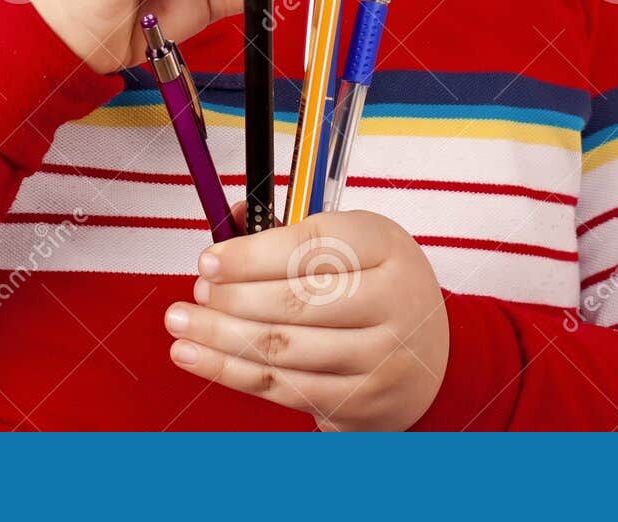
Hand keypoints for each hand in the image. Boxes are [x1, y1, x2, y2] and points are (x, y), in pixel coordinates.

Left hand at [163, 205, 449, 430]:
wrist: (435, 360)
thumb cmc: (377, 288)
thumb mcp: (353, 242)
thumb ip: (291, 229)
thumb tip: (232, 215)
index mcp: (385, 246)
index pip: (312, 246)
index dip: (252, 254)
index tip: (209, 260)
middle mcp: (392, 300)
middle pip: (296, 301)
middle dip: (232, 298)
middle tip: (195, 293)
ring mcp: (380, 357)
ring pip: (284, 348)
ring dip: (220, 336)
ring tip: (181, 323)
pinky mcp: (361, 402)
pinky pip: (284, 389)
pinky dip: (231, 373)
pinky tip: (196, 357)